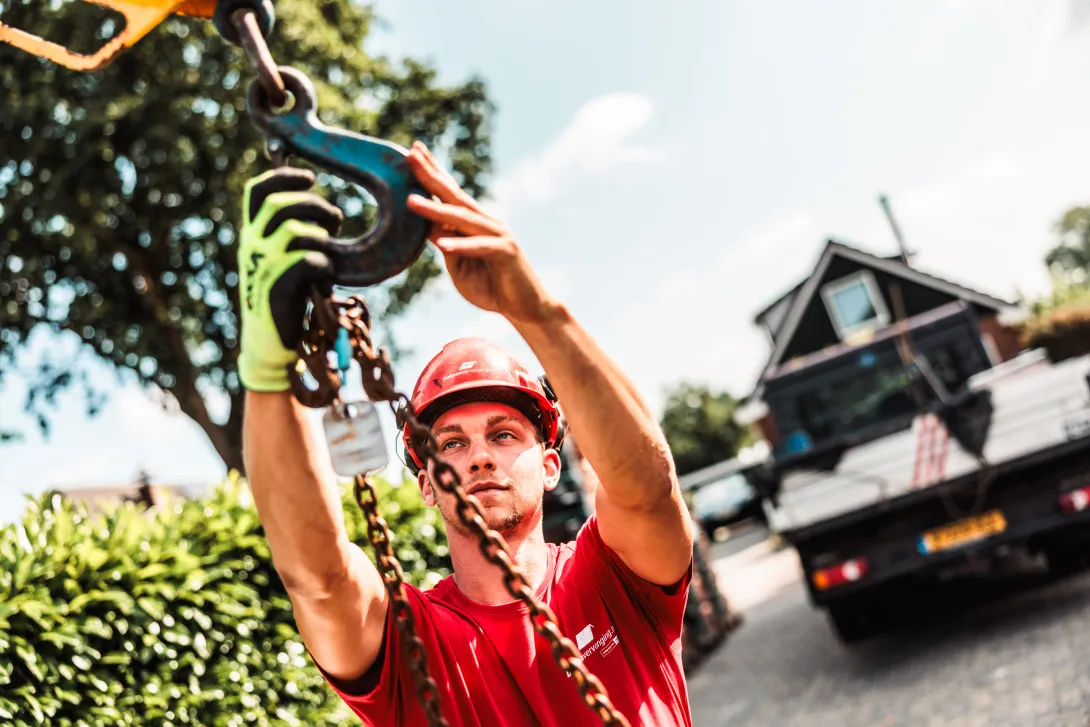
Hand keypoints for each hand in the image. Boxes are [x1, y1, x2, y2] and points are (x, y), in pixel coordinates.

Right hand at [237, 167, 340, 391]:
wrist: (274, 345)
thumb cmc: (289, 299)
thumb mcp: (289, 260)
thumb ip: (298, 235)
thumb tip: (325, 210)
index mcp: (254, 234)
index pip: (258, 191)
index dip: (283, 176)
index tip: (310, 177)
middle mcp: (252, 246)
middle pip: (278, 204)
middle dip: (313, 204)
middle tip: (334, 219)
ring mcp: (261, 267)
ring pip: (293, 230)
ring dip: (322, 235)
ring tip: (331, 251)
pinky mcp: (275, 289)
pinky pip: (306, 260)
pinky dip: (324, 263)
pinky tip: (327, 275)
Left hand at [405, 142, 556, 324]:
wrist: (525, 307)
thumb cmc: (491, 287)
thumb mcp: (460, 267)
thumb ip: (447, 247)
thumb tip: (430, 230)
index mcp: (473, 223)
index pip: (449, 193)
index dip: (432, 172)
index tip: (411, 151)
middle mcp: (485, 222)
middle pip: (454, 195)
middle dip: (431, 175)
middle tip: (409, 154)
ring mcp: (498, 234)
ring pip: (463, 218)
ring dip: (436, 210)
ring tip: (411, 201)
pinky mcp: (506, 252)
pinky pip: (479, 247)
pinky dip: (461, 245)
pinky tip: (442, 244)